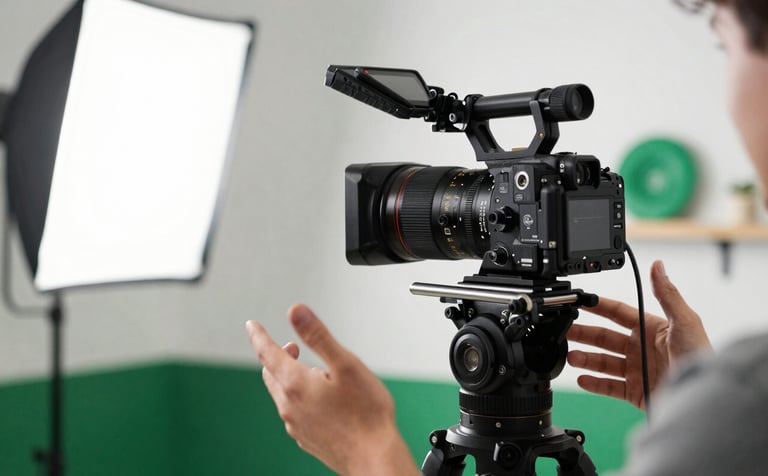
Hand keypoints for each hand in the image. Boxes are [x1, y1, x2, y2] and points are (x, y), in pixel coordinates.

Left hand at [246, 304, 420, 475]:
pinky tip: (324, 400)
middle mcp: (290, 407)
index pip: (267, 353)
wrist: (374, 458)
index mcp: (296, 384)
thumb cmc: (366, 414)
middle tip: (293, 347)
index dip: (259, 336)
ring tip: (318, 373)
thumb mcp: (346, 364)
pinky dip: (301, 398)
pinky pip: (295, 412)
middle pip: (272, 374)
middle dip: (277, 356)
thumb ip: (318, 336)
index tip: (252, 326)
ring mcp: (297, 426)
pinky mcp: (307, 439)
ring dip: (291, 378)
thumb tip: (295, 312)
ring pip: (284, 394)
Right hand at [567, 260, 711, 409]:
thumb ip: (667, 293)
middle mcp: (641, 349)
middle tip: (564, 329)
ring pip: (602, 362)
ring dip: (585, 358)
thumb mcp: (684, 321)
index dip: (598, 306)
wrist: (703, 399)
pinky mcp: (635, 392)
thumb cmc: (700, 358)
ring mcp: (637, 370)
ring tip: (571, 356)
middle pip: (604, 338)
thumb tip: (658, 265)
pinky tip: (581, 378)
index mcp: (651, 329)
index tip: (579, 300)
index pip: (617, 313)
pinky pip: (608, 387)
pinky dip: (592, 384)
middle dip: (583, 333)